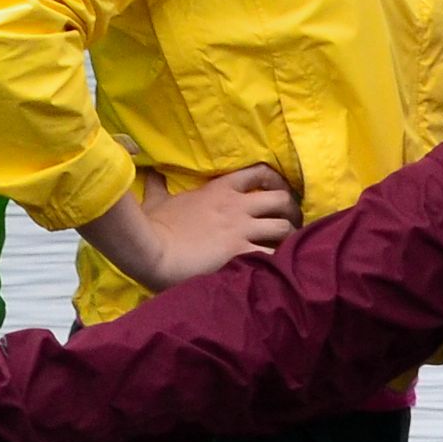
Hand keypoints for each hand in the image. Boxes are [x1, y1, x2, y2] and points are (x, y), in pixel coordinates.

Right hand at [82, 164, 296, 288]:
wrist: (151, 250)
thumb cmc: (154, 225)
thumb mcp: (157, 199)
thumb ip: (158, 185)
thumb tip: (151, 172)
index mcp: (221, 189)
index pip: (261, 172)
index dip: (276, 181)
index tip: (278, 193)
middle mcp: (238, 206)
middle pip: (282, 199)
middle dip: (291, 212)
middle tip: (289, 225)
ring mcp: (242, 229)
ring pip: (284, 227)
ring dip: (289, 238)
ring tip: (287, 250)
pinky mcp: (241, 253)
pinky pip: (273, 255)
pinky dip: (280, 262)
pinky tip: (279, 269)